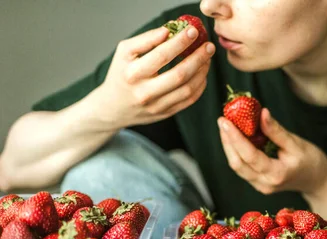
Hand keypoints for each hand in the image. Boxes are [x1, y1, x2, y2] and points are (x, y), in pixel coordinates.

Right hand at [92, 25, 214, 128]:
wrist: (113, 107)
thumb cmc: (122, 74)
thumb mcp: (125, 53)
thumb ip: (146, 40)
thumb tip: (169, 31)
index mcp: (132, 73)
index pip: (161, 55)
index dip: (180, 42)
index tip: (193, 31)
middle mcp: (145, 92)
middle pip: (179, 75)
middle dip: (198, 58)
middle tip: (209, 46)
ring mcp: (157, 106)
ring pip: (188, 89)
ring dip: (202, 72)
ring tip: (207, 58)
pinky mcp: (166, 114)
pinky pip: (189, 100)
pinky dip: (200, 85)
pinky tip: (203, 74)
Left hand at [218, 108, 326, 196]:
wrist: (316, 181)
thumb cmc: (311, 160)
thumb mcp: (296, 143)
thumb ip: (276, 131)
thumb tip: (261, 113)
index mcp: (276, 174)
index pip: (249, 156)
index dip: (235, 138)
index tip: (225, 121)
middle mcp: (265, 183)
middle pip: (237, 163)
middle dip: (227, 141)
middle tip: (222, 120)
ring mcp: (260, 186)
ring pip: (237, 167)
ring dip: (229, 146)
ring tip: (225, 127)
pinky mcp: (258, 184)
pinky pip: (242, 167)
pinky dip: (236, 152)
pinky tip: (234, 137)